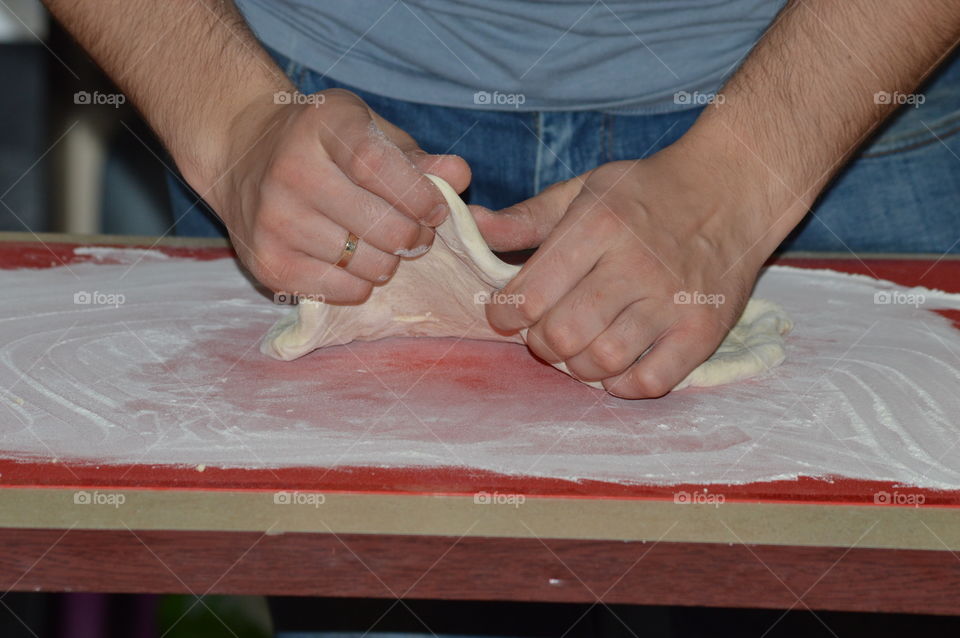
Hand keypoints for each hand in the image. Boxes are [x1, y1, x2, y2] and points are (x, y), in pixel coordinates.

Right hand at [206, 89, 469, 302]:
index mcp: (324, 127)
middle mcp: (291, 171)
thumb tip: (459, 177)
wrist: (242, 154)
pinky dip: (362, 283)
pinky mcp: (266, 262)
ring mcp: (274, 220)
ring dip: (389, 262)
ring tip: (383, 246)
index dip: (419, 196)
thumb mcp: (370, 131)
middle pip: (381, 226)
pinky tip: (354, 261)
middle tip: (415, 234)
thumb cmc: (324, 143)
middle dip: (414, 237)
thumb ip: (417, 158)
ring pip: (367, 264)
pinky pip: (342, 290)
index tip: (437, 211)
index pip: (379, 167)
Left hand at [472, 141, 781, 397]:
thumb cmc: (649, 191)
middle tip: (545, 334)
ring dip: (577, 367)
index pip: (530, 294)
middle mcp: (634, 265)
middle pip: (562, 335)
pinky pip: (653, 381)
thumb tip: (473, 225)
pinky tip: (615, 369)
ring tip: (579, 349)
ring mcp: (673, 301)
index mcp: (598, 227)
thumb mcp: (585, 190)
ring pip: (603, 361)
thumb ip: (527, 217)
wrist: (733, 187)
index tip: (508, 314)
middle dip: (539, 344)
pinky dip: (624, 386)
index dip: (505, 314)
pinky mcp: (704, 329)